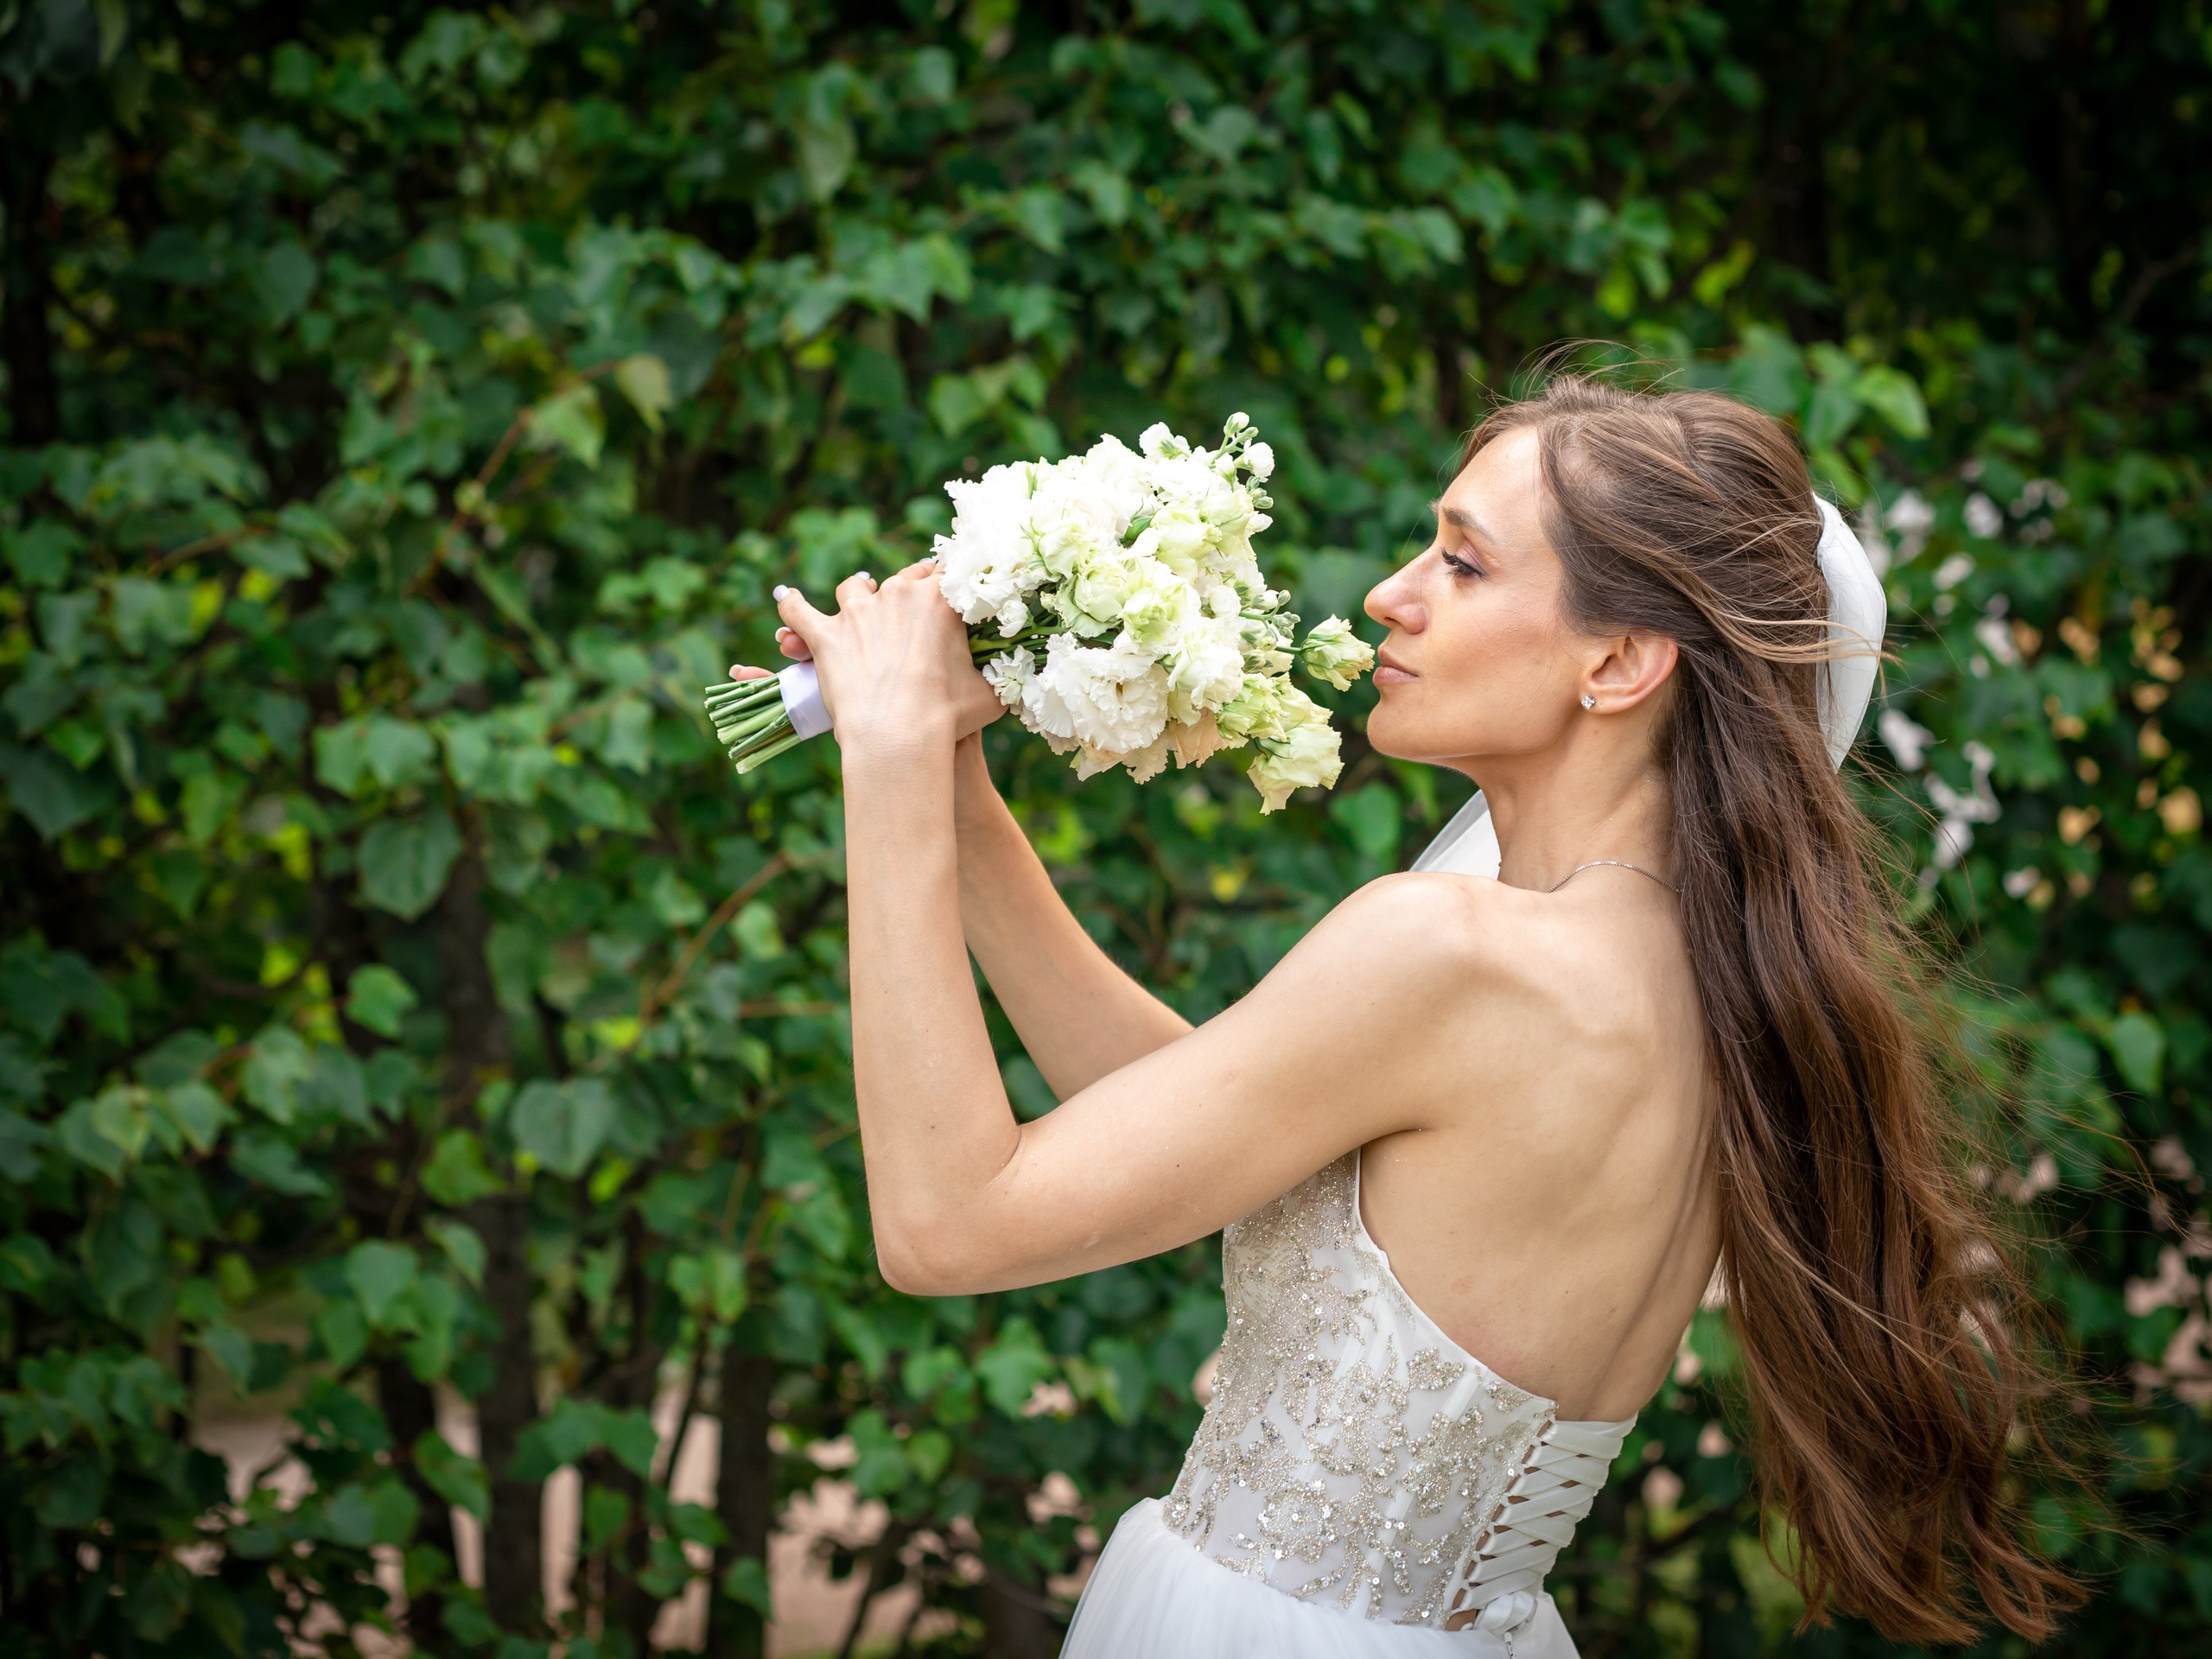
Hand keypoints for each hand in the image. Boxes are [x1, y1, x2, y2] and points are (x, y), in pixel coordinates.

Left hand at [741, 562, 1001, 754]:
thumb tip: (1028, 677)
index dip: (952, 580)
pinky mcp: (825, 636)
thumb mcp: (991, 694)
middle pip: (903, 577)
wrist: (901, 736)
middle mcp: (897, 593)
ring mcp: (857, 612)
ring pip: (854, 588)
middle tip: (912, 605)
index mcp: (941, 599)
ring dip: (858, 594)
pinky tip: (786, 600)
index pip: (949, 573)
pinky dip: (792, 606)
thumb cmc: (951, 718)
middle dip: (909, 588)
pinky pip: (800, 610)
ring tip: (858, 602)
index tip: (954, 589)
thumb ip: (1003, 675)